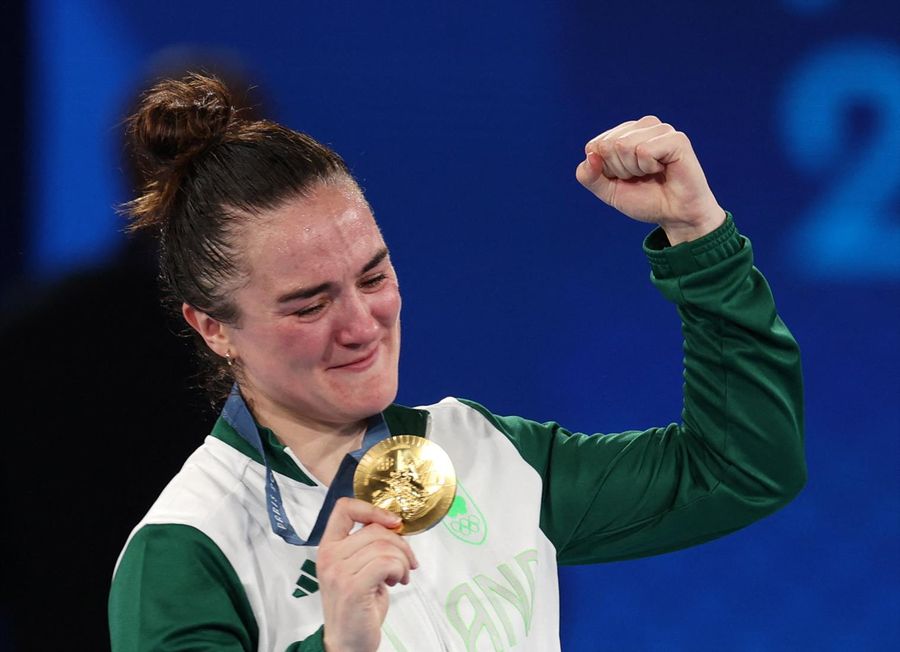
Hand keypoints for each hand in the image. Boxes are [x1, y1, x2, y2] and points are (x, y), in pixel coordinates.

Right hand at [318, 498, 418, 651]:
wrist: (348, 643)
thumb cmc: (357, 606)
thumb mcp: (357, 568)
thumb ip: (367, 545)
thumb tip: (394, 525)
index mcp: (328, 546)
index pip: (344, 508)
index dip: (372, 509)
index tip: (393, 522)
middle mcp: (329, 556)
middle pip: (374, 529)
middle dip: (400, 544)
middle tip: (405, 562)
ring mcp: (338, 571)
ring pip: (385, 546)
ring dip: (402, 560)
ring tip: (399, 575)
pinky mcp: (353, 587)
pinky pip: (387, 563)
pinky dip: (400, 570)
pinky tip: (397, 582)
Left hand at [575, 115, 725, 244]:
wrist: (675, 216)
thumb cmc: (645, 200)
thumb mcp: (608, 191)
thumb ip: (588, 175)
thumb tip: (590, 154)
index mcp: (625, 133)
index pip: (594, 146)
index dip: (605, 170)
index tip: (625, 178)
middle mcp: (642, 126)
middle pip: (607, 145)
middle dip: (620, 170)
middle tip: (641, 177)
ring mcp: (660, 129)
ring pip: (623, 146)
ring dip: (634, 169)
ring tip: (652, 174)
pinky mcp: (675, 138)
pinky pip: (643, 150)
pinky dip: (648, 167)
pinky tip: (663, 169)